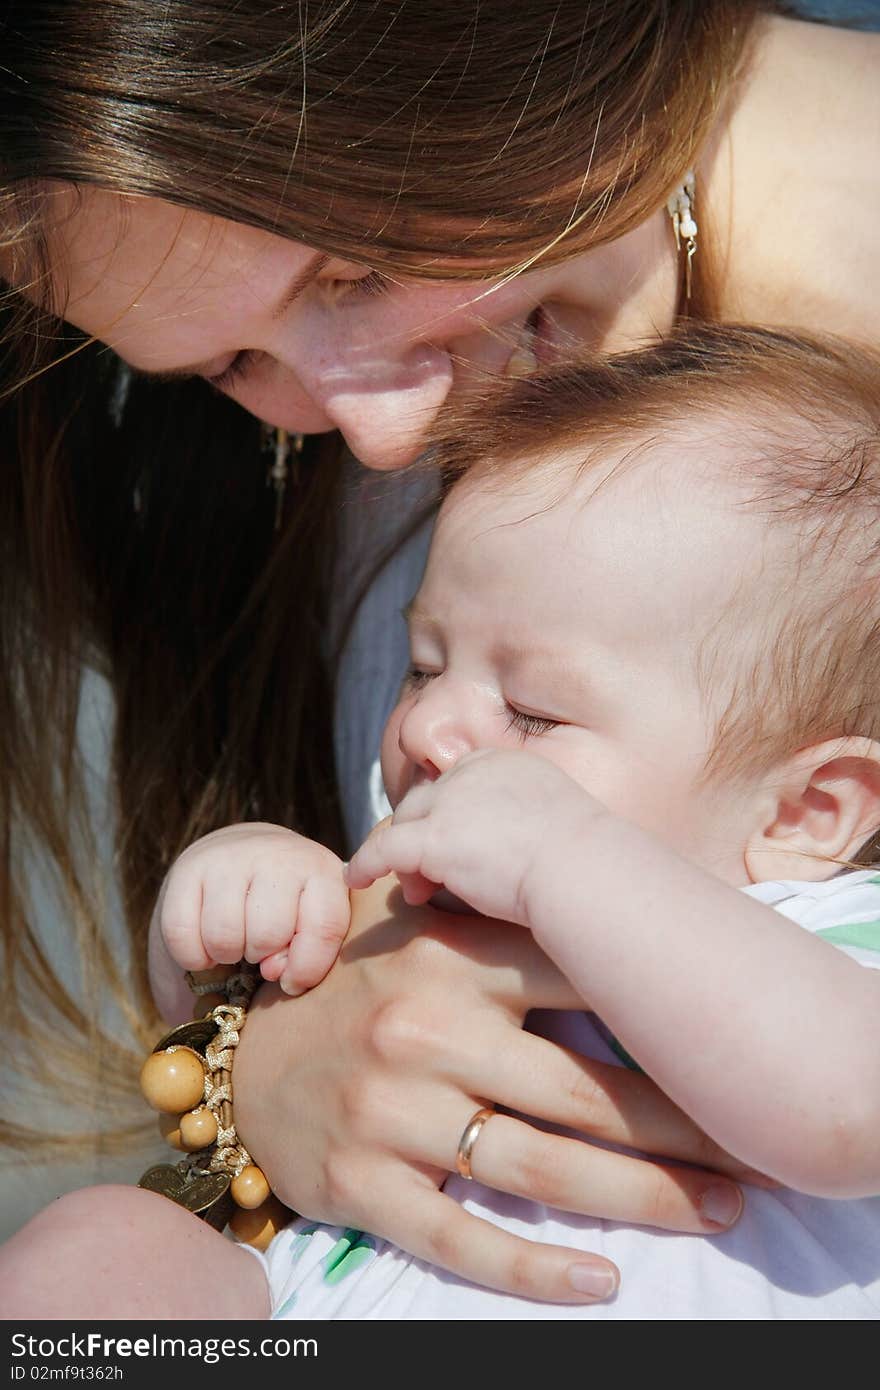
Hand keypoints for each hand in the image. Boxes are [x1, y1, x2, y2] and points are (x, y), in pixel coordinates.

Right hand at [156, 822, 349, 993]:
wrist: (238, 857)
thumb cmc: (283, 907)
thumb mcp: (310, 926)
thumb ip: (309, 956)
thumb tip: (274, 971)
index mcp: (321, 869)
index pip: (324, 927)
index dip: (307, 968)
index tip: (292, 979)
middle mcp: (277, 854)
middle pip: (268, 935)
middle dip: (261, 955)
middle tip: (257, 947)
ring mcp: (230, 857)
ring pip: (223, 937)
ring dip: (226, 955)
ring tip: (234, 942)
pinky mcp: (188, 868)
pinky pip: (181, 933)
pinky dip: (192, 955)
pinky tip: (204, 944)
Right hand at [234, 877, 757, 1304]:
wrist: (241, 1055)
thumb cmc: (349, 981)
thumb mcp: (405, 918)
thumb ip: (483, 897)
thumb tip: (588, 877)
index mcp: (447, 960)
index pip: (578, 985)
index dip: (660, 1018)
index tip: (723, 1047)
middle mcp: (425, 1033)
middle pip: (579, 1093)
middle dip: (675, 1128)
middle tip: (746, 1154)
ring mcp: (394, 1115)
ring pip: (539, 1168)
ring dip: (639, 1199)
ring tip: (714, 1211)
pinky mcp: (365, 1184)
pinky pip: (461, 1237)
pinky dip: (534, 1268)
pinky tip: (599, 1283)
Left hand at [346, 749, 599, 926]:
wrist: (584, 869)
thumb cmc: (585, 861)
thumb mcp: (555, 818)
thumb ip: (524, 817)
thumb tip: (511, 842)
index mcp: (501, 763)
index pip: (455, 784)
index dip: (447, 815)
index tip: (453, 842)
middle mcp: (469, 774)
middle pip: (425, 801)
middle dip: (422, 835)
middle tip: (429, 874)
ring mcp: (448, 804)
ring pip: (404, 823)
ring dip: (405, 856)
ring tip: (415, 890)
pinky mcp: (432, 838)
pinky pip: (385, 850)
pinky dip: (367, 864)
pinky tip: (358, 879)